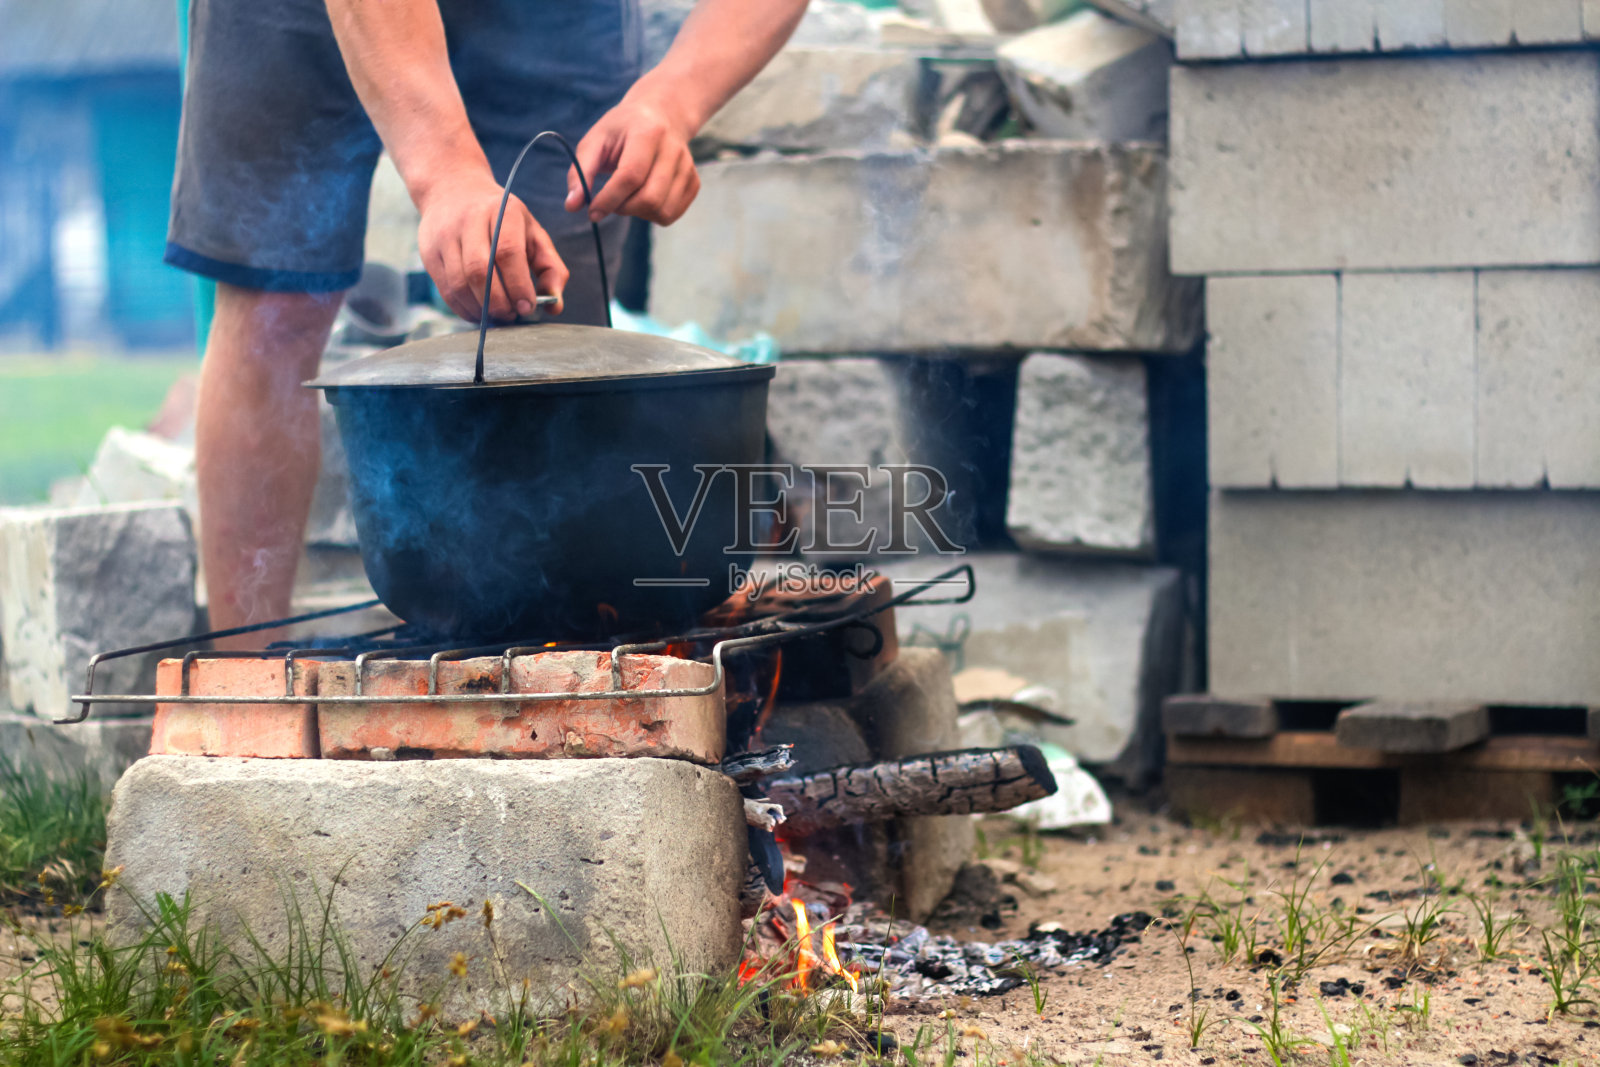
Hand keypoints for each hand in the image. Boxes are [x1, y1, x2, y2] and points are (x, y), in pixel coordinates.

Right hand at [416, 168, 569, 321]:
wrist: (453, 190)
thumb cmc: (502, 220)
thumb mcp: (532, 233)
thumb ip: (550, 269)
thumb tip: (555, 306)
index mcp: (502, 211)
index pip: (508, 252)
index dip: (518, 285)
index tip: (527, 307)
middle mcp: (470, 220)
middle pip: (480, 270)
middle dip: (499, 302)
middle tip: (512, 315)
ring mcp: (445, 236)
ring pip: (460, 283)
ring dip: (481, 309)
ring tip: (497, 315)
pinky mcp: (430, 252)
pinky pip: (446, 290)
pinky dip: (464, 309)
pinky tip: (479, 312)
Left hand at [565, 90, 701, 224]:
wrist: (661, 115)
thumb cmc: (622, 129)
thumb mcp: (595, 140)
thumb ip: (581, 172)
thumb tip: (572, 206)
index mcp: (647, 133)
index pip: (630, 176)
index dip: (609, 199)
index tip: (592, 212)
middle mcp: (673, 149)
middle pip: (649, 198)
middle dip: (623, 209)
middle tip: (610, 202)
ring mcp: (687, 167)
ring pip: (662, 211)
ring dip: (638, 214)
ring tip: (627, 198)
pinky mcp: (693, 181)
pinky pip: (672, 214)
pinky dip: (652, 214)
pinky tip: (642, 198)